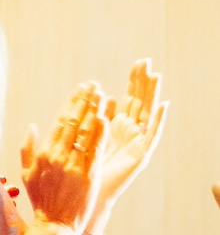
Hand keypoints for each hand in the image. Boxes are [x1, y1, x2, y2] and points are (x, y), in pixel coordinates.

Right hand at [22, 82, 106, 231]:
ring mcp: (74, 166)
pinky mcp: (88, 176)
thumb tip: (32, 126)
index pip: (60, 121)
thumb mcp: (26, 172)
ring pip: (85, 133)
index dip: (71, 102)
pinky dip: (100, 134)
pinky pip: (95, 151)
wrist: (54, 223)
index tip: (80, 89)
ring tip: (102, 96)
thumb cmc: (40, 198)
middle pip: (73, 122)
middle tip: (93, 85)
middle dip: (84, 101)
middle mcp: (58, 156)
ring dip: (94, 111)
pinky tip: (105, 119)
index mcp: (44, 153)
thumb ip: (26, 148)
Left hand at [86, 60, 167, 232]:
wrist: (88, 189)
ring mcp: (138, 142)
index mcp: (119, 124)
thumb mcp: (91, 133)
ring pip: (147, 113)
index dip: (135, 80)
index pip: (130, 96)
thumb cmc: (87, 162)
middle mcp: (131, 131)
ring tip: (157, 76)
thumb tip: (109, 95)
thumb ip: (100, 115)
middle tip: (148, 61)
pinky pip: (152, 134)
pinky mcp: (141, 154)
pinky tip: (163, 105)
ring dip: (153, 95)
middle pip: (140, 101)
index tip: (139, 62)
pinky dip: (158, 120)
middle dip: (144, 82)